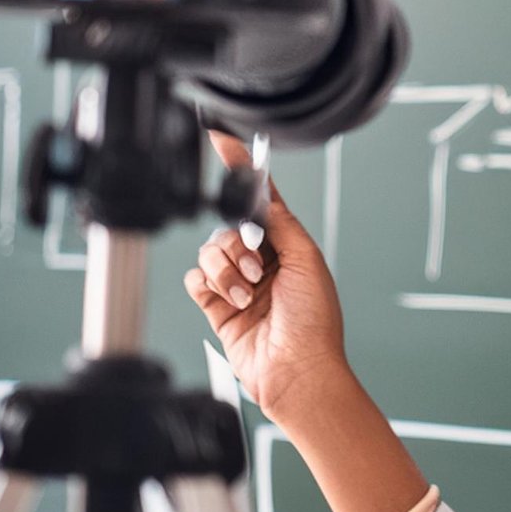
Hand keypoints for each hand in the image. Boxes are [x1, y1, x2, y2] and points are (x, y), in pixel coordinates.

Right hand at [183, 131, 349, 420]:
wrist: (297, 369)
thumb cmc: (314, 321)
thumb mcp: (307, 260)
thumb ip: (281, 223)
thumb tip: (261, 196)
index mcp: (288, 246)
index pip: (259, 200)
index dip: (240, 171)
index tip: (221, 141)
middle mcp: (262, 261)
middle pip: (228, 227)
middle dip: (240, 245)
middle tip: (260, 268)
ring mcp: (238, 283)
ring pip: (210, 251)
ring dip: (228, 268)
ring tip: (249, 291)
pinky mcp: (218, 306)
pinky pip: (196, 279)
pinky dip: (210, 284)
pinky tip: (229, 299)